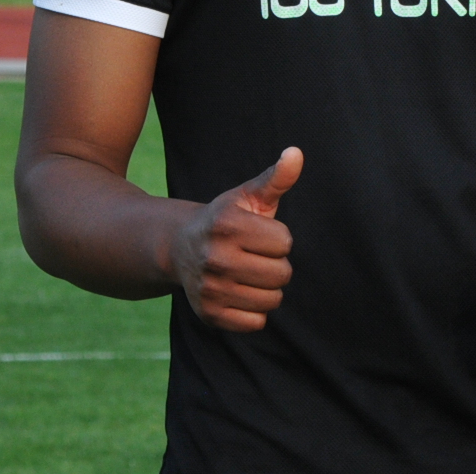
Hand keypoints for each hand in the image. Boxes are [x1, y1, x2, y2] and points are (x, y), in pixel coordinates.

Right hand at [169, 147, 301, 331]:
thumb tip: (296, 153)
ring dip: (268, 288)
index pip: (285, 243)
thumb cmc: (226, 218)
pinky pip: (256, 322)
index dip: (278, 238)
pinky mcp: (209, 314)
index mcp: (227, 224)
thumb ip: (277, 178)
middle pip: (282, 274)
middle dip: (276, 264)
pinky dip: (255, 311)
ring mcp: (209, 289)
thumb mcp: (248, 195)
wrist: (180, 247)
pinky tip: (239, 292)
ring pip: (272, 300)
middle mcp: (214, 257)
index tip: (259, 234)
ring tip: (248, 273)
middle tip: (254, 256)